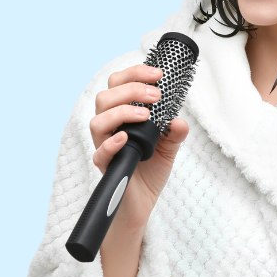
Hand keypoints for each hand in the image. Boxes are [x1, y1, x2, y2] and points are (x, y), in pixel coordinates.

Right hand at [90, 64, 188, 230]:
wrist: (143, 202)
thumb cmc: (151, 169)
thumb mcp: (170, 146)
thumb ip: (176, 132)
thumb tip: (179, 121)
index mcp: (123, 116)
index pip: (118, 85)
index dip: (134, 74)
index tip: (158, 74)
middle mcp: (111, 128)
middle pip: (105, 98)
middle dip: (131, 90)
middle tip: (156, 95)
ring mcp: (106, 147)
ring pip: (97, 121)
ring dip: (121, 112)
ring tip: (146, 115)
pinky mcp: (107, 167)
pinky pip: (99, 154)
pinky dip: (111, 143)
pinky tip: (125, 138)